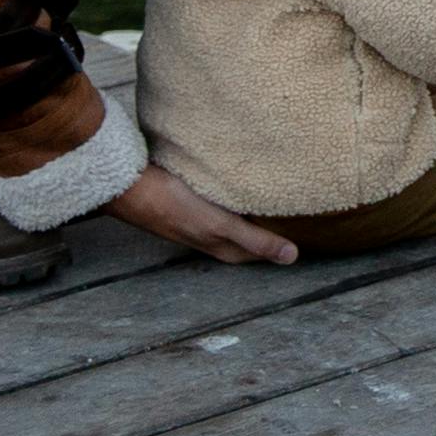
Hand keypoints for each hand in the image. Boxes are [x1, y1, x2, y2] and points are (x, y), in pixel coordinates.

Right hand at [110, 161, 296, 264]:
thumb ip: (254, 239)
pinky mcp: (190, 199)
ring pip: (234, 217)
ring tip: (277, 190)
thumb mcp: (219, 225)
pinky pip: (220, 200)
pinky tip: (241, 178)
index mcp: (222, 246)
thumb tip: (292, 257)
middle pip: (249, 234)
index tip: (307, 231)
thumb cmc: (173, 207)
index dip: (281, 243)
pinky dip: (234, 193)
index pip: (260, 250)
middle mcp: (212, 236)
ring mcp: (199, 218)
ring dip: (252, 208)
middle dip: (270, 225)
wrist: (128, 188)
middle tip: (298, 206)